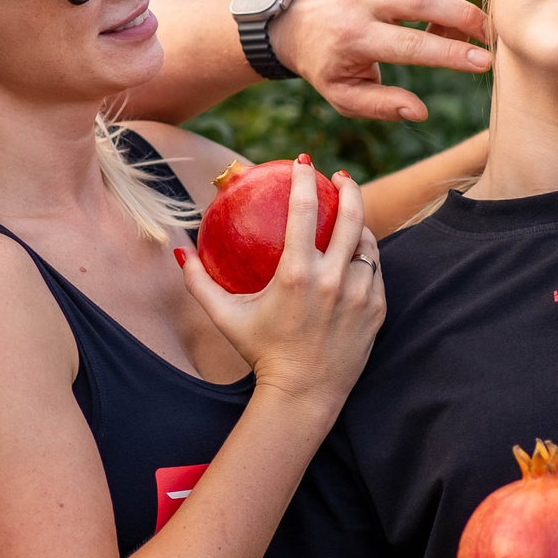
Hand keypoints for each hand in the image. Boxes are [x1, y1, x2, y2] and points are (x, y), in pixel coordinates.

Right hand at [175, 157, 384, 404]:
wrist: (303, 395)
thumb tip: (181, 250)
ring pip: (366, 244)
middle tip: (340, 177)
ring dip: (358, 225)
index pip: (304, 210)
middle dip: (348, 188)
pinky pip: (374, 271)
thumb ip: (199, 283)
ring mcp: (359, 295)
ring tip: (350, 216)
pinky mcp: (375, 309)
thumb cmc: (261, 353)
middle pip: (350, 217)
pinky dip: (365, 258)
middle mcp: (332, 281)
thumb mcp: (225, 317)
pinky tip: (357, 252)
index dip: (305, 179)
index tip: (305, 163)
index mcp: (295, 275)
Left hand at [271, 0, 492, 122]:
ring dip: (455, 14)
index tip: (484, 63)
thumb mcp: (343, 95)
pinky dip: (441, 0)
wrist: (295, 17)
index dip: (452, 54)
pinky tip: (429, 20)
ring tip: (452, 38)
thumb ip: (382, 106)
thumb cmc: (325, 64)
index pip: (412, 44)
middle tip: (491, 40)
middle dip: (469, 19)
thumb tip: (420, 112)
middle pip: (430, 1)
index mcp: (354, 36)